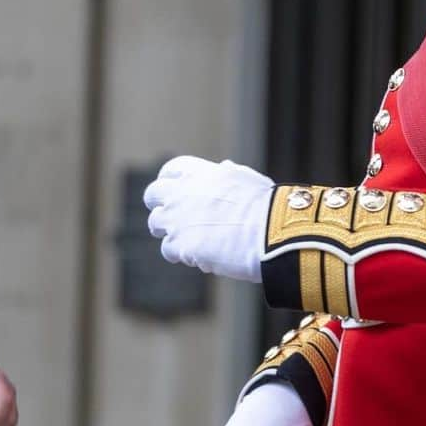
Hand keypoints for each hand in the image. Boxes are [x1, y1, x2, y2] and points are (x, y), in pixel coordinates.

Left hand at [143, 156, 272, 281]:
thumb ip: (225, 176)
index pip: (171, 170)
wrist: (272, 233)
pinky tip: (196, 257)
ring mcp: (178, 218)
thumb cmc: (267, 208)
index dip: (169, 181)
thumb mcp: (244, 178)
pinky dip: (179, 254)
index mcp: (200, 173)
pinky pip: (168, 250)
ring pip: (156, 222)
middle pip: (153, 193)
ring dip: (167, 231)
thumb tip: (223, 169)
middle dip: (159, 204)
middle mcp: (183, 192)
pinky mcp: (180, 244)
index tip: (172, 190)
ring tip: (183, 240)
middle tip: (169, 217)